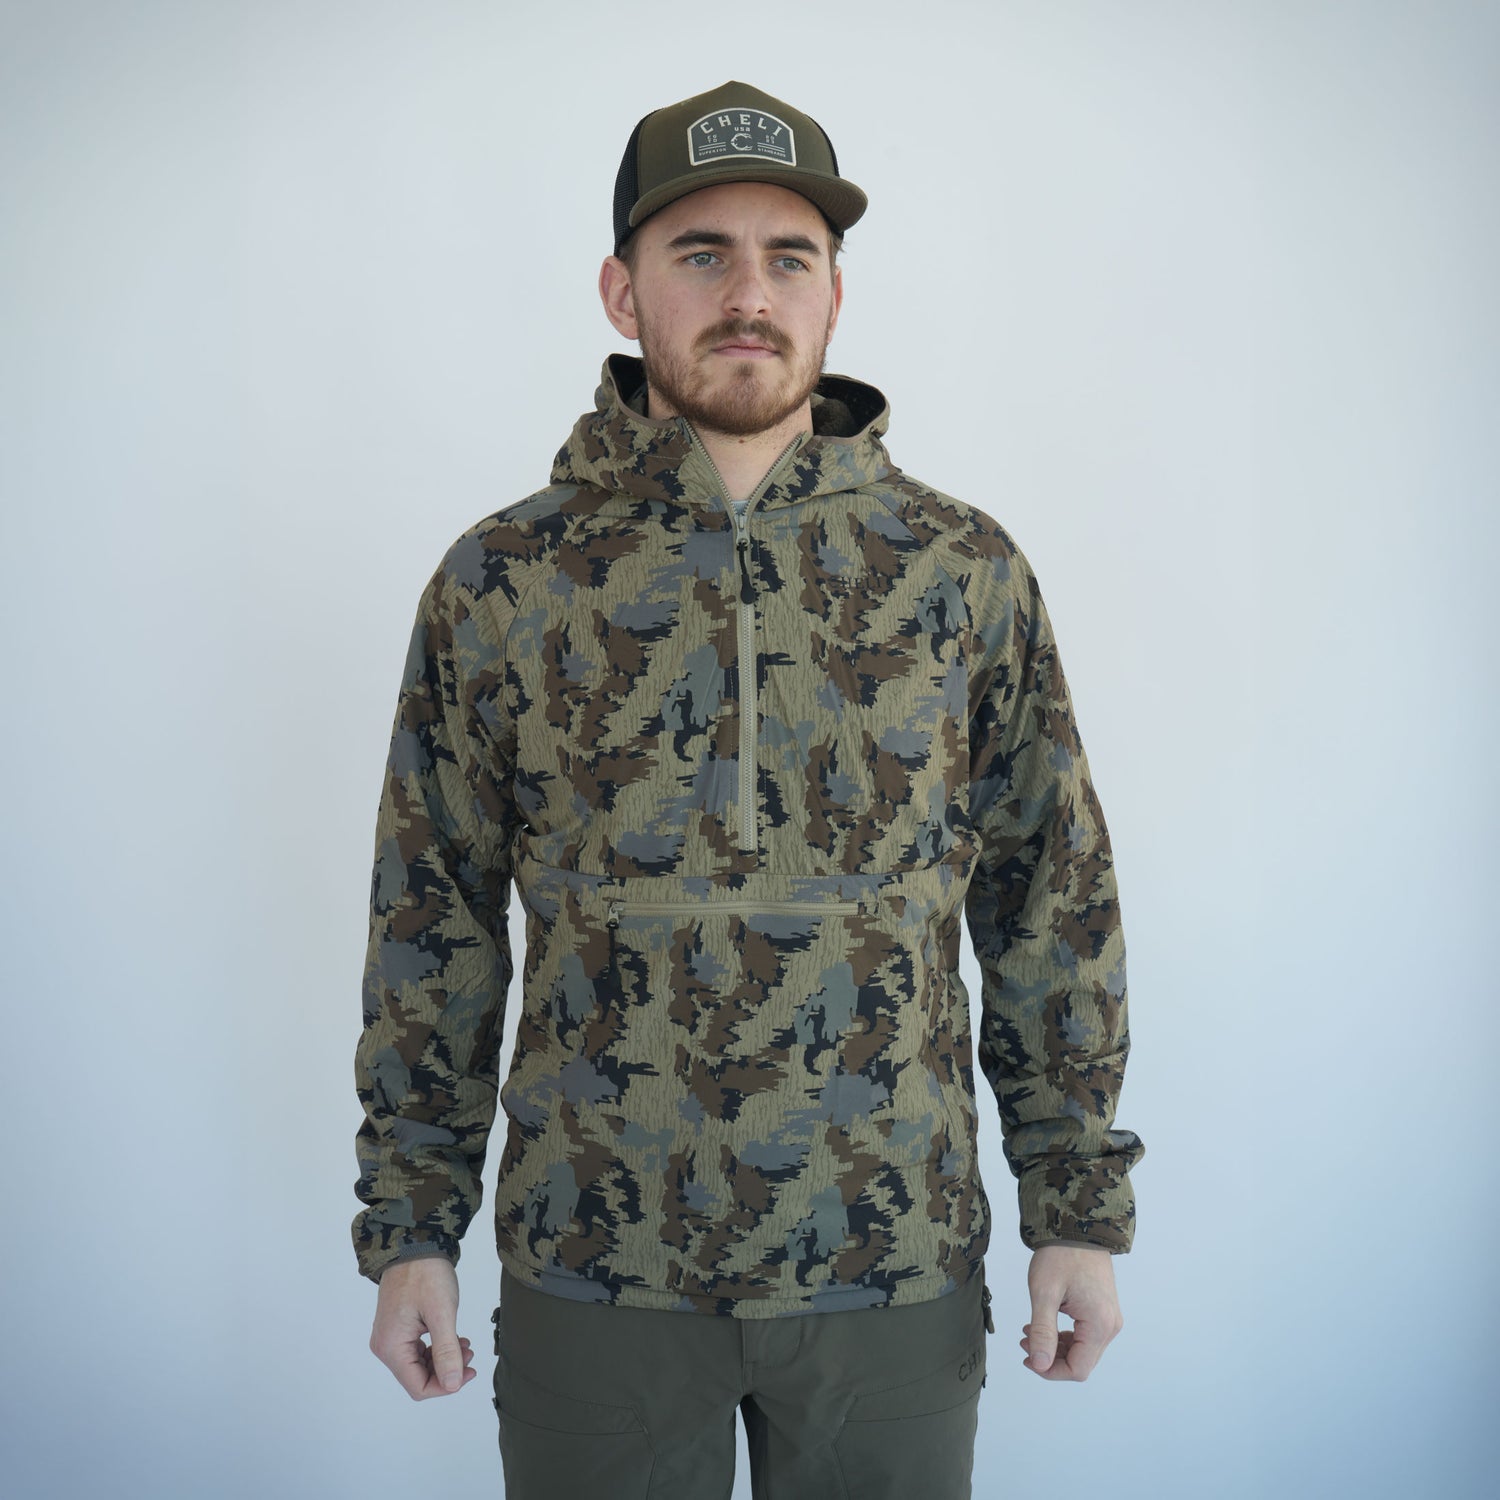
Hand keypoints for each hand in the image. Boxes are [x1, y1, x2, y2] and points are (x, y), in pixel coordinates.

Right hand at [369, 1255, 477, 1399]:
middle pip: (418, 1378)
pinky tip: (454, 1339)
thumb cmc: (426, 1274)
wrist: (414, 1244)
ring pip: (419, 1365)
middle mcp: (385, 1346)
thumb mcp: (442, 1313)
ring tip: (465, 1344)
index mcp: (391, 1347)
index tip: (469, 1371)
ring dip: (444, 1359)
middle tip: (470, 1354)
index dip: (445, 1386)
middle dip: (447, 1371)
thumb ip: (446, 1351)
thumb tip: (452, 1385)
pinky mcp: (398, 1328)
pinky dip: (437, 1349)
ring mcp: (390, 1337)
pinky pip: (417, 1350)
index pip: (418, 1387)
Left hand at [1020, 1243, 1122, 1380]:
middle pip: (1081, 1361)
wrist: (1076, 1227)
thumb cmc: (1060, 1255)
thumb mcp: (1044, 1293)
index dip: (1050, 1371)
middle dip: (1050, 1358)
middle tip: (1024, 1341)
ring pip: (1082, 1350)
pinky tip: (1043, 1325)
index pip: (1078, 1369)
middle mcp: (1110, 1326)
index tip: (1027, 1358)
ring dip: (1055, 1348)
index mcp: (1099, 1325)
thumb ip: (1042, 1331)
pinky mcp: (1102, 1310)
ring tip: (1029, 1332)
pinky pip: (1084, 1336)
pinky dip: (1063, 1336)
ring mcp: (1108, 1318)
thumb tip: (1040, 1365)